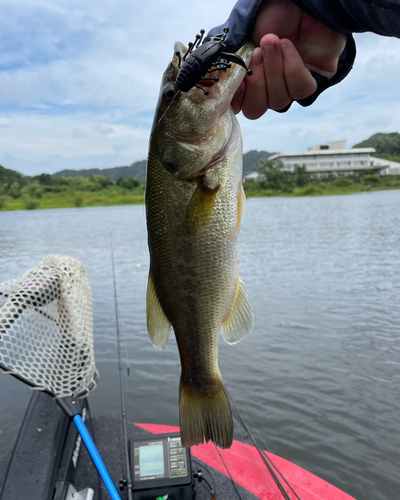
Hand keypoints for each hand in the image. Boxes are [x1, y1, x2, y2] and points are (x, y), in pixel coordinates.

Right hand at [231, 0, 346, 117]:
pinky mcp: (314, 81)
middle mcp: (268, 88)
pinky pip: (301, 90)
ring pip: (279, 101)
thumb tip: (215, 83)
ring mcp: (290, 87)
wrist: (299, 0)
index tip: (236, 83)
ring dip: (274, 71)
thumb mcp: (241, 37)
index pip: (238, 106)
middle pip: (256, 110)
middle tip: (257, 55)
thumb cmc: (270, 14)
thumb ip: (227, 61)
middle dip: (255, 84)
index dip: (236, 100)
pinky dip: (292, 69)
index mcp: (248, 81)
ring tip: (273, 42)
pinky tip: (288, 47)